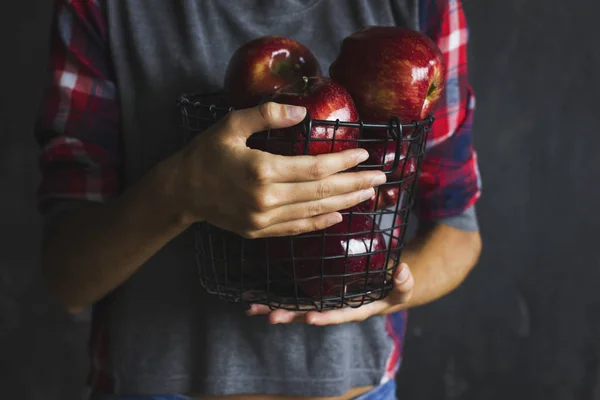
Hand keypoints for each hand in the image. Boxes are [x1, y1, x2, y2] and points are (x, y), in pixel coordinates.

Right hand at [170, 102, 386, 237]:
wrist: (181, 191)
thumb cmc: (205, 154)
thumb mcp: (231, 125)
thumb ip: (267, 115)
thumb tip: (302, 111)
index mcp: (262, 171)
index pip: (314, 168)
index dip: (341, 162)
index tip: (364, 155)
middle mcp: (266, 199)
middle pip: (321, 192)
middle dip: (354, 184)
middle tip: (380, 178)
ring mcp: (264, 219)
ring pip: (313, 212)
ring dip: (344, 203)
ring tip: (368, 194)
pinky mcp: (259, 231)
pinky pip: (296, 228)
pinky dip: (319, 223)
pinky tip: (338, 217)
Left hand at [246, 261, 413, 324]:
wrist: (384, 286)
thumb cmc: (392, 289)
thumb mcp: (402, 289)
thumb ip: (404, 284)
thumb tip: (402, 271)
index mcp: (354, 309)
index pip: (338, 314)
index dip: (325, 317)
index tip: (310, 318)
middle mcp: (334, 307)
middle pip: (309, 313)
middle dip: (289, 315)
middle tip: (269, 317)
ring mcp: (323, 299)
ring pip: (296, 305)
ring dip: (274, 306)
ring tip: (252, 307)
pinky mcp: (316, 289)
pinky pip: (294, 293)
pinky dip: (276, 294)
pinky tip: (256, 293)